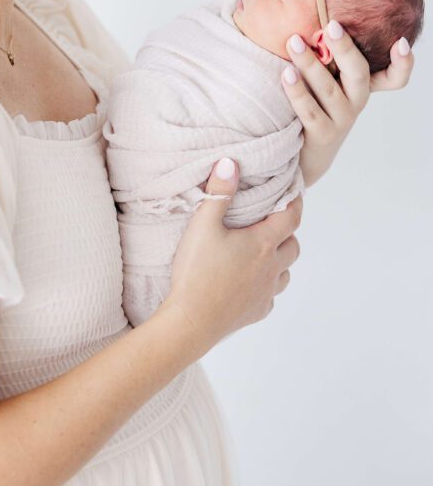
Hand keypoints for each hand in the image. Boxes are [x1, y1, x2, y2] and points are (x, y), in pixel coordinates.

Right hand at [160, 158, 301, 361]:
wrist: (191, 322)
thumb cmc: (196, 271)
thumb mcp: (202, 225)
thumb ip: (218, 192)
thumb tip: (230, 163)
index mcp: (263, 244)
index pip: (292, 218)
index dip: (295, 203)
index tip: (293, 193)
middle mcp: (272, 268)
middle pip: (293, 245)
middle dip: (286, 231)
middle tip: (270, 222)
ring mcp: (266, 292)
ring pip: (286, 272)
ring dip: (279, 259)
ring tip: (261, 252)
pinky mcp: (257, 311)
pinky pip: (271, 295)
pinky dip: (267, 284)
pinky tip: (249, 282)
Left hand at [281, 22, 414, 185]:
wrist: (305, 153)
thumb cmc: (315, 103)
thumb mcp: (328, 79)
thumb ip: (326, 54)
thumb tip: (306, 6)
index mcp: (362, 86)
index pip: (394, 77)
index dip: (403, 62)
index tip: (401, 41)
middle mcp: (356, 101)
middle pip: (359, 74)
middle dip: (346, 49)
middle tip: (332, 25)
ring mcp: (341, 119)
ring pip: (328, 89)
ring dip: (310, 64)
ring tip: (294, 43)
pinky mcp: (322, 134)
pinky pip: (309, 111)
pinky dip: (297, 92)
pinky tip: (285, 74)